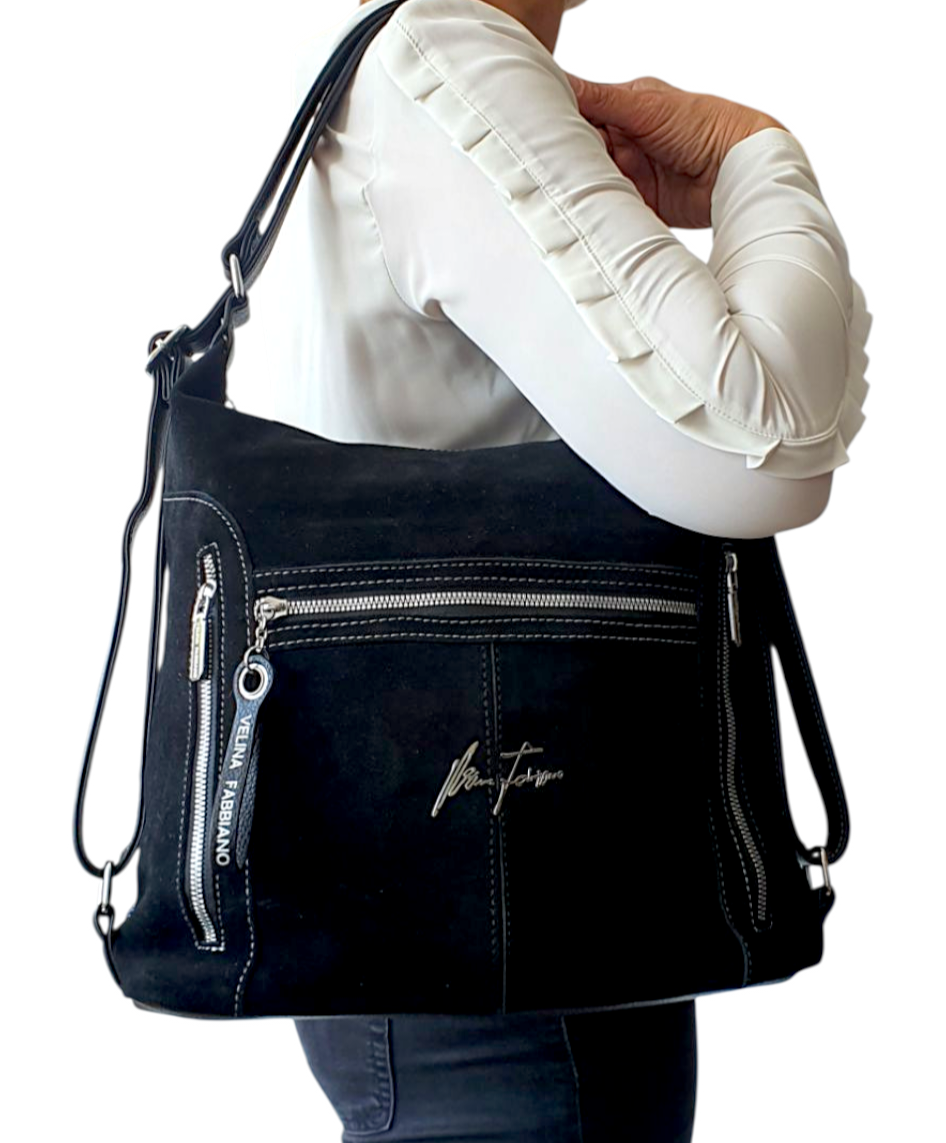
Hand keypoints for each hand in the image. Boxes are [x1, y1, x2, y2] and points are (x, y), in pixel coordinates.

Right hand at [562, 72, 785, 228]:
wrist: (740, 170)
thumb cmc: (707, 125)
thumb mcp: (646, 106)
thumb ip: (600, 99)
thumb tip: (559, 81)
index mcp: (622, 108)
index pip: (576, 111)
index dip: (552, 120)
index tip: (528, 128)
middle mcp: (622, 140)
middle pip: (577, 150)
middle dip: (561, 158)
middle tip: (540, 165)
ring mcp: (628, 173)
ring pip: (587, 180)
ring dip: (576, 185)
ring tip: (558, 188)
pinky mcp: (636, 204)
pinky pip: (607, 207)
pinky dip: (595, 210)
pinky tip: (581, 209)